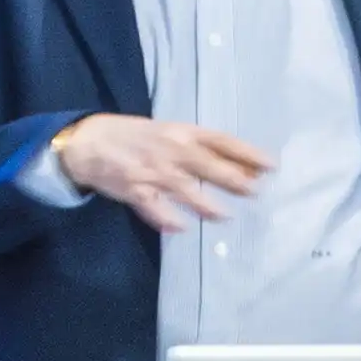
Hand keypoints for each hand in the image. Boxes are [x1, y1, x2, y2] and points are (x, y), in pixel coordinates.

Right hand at [50, 114, 273, 231]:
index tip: (270, 165)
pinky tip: (181, 228)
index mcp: (182, 132)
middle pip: (209, 165)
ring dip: (207, 204)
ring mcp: (154, 171)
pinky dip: (168, 219)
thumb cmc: (134, 136)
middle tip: (255, 191)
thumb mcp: (167, 132)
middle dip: (234, 179)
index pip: (221, 141)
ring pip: (186, 189)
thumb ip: (197, 148)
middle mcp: (171, 150)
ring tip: (224, 215)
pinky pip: (156, 208)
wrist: (89, 141)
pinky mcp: (136, 190)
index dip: (247, 153)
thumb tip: (234, 165)